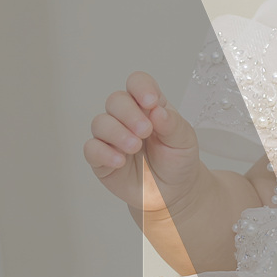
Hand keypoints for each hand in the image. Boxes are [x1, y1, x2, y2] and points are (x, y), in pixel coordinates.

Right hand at [84, 72, 201, 217]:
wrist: (174, 193)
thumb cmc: (178, 160)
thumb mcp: (185, 141)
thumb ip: (173, 124)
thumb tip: (156, 110)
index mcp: (148, 107)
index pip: (137, 83)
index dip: (140, 88)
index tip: (151, 103)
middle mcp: (127, 118)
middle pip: (115, 100)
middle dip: (129, 113)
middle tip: (145, 131)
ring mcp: (112, 138)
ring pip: (100, 122)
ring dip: (117, 132)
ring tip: (135, 147)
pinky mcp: (101, 159)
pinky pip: (91, 149)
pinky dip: (103, 152)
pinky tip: (119, 161)